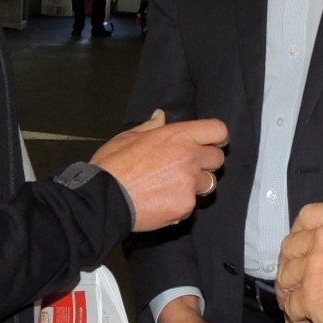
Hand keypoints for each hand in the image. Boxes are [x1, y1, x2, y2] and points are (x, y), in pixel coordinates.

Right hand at [92, 110, 227, 230]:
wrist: (104, 198)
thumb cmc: (113, 164)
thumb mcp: (128, 137)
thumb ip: (152, 127)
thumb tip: (161, 116)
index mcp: (177, 136)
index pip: (218, 130)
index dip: (217, 137)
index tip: (211, 143)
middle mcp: (189, 157)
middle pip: (218, 159)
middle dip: (206, 162)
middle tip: (186, 167)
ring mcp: (189, 183)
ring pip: (208, 183)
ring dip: (196, 184)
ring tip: (173, 187)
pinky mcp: (186, 206)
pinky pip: (192, 204)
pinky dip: (181, 204)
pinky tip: (162, 202)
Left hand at [277, 204, 322, 322]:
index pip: (309, 216)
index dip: (300, 233)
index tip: (300, 246)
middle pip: (291, 245)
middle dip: (289, 263)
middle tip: (293, 279)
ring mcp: (315, 263)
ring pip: (287, 276)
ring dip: (289, 292)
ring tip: (296, 306)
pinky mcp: (309, 292)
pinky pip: (292, 305)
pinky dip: (295, 317)